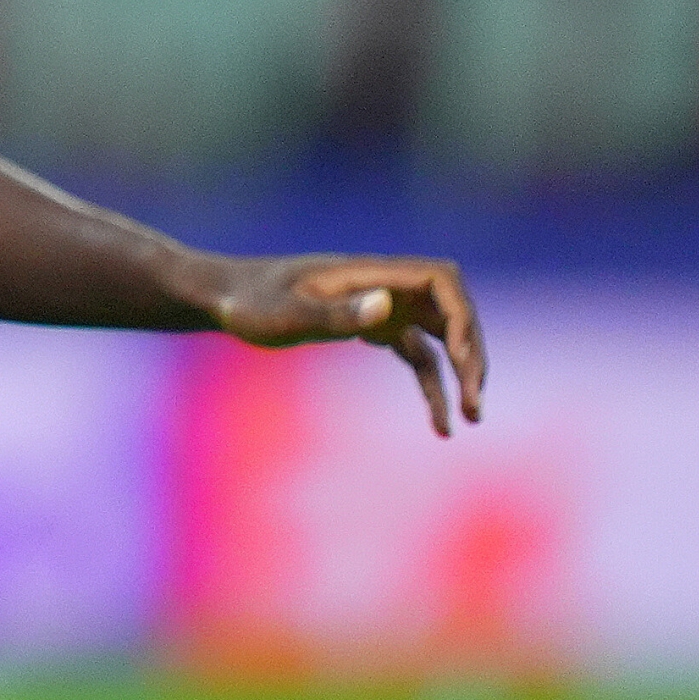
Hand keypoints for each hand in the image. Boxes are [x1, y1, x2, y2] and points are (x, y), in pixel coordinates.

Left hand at [205, 253, 487, 436]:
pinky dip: (432, 385)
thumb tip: (386, 307)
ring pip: (440, 337)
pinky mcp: (370, 327)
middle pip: (451, 311)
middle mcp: (382, 286)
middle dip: (471, 353)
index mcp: (368, 274)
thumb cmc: (248, 303)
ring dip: (461, 372)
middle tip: (474, 403)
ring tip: (471, 418)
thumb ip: (334, 314)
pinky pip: (417, 354)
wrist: (223, 297)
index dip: (461, 314)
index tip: (459, 358)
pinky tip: (440, 425)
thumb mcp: (285, 315)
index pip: (440, 279)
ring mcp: (379, 306)